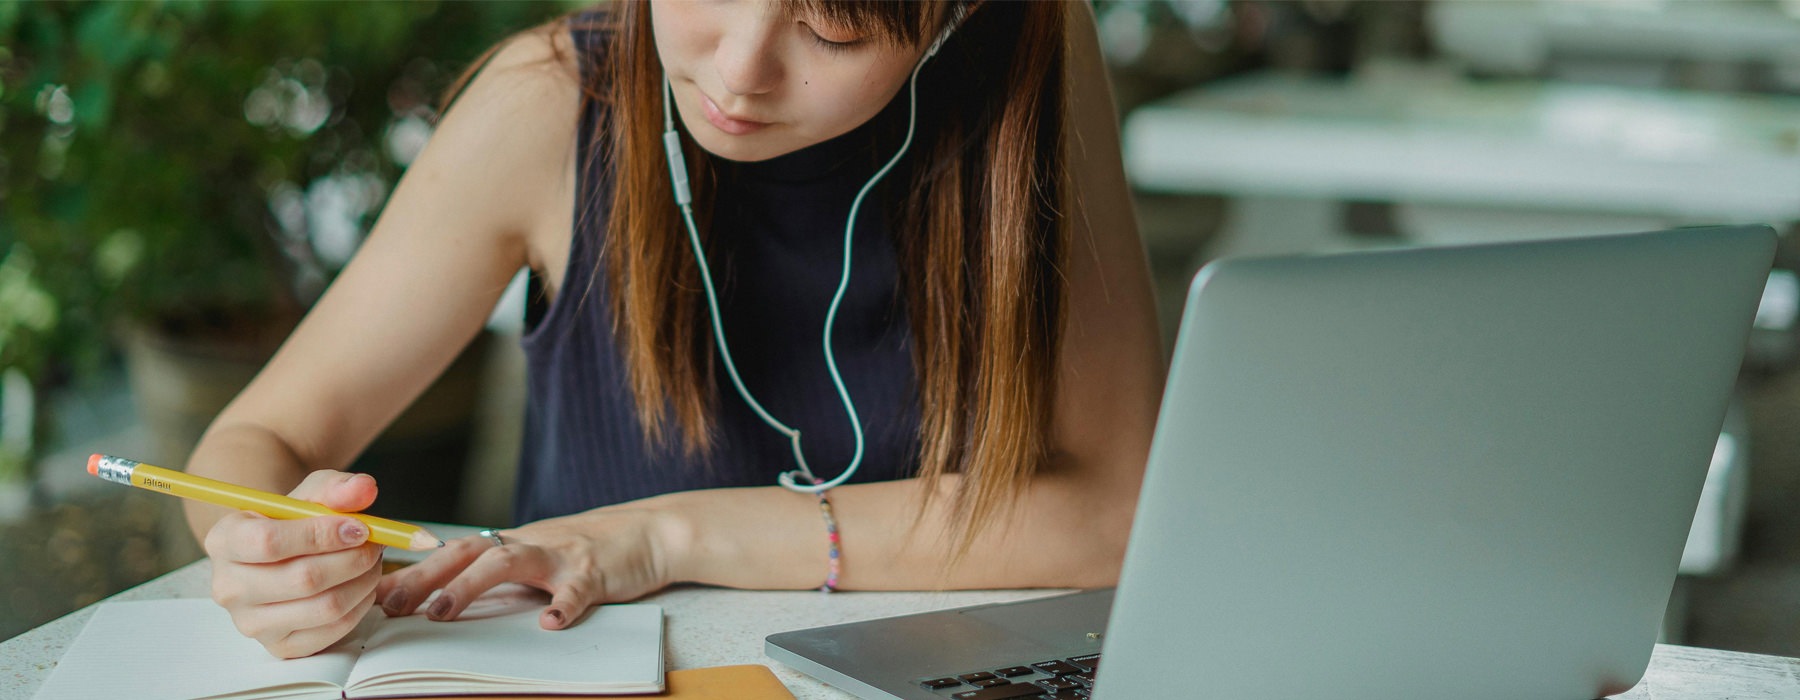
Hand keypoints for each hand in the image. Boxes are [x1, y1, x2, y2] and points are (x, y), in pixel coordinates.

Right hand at [204, 470, 383, 658]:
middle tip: (375, 544)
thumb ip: (336, 488)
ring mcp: (251, 622)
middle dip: (353, 559)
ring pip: (324, 607)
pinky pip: (333, 630)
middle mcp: (228, 587)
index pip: (269, 541)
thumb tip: (364, 489)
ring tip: (372, 562)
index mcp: (224, 541)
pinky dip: (360, 606)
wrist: (281, 555)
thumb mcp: (311, 494)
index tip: (359, 527)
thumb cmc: (293, 521)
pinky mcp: (279, 646)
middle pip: (303, 579)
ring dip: (363, 582)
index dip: (322, 534)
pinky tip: (362, 585)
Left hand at [375, 506, 676, 629]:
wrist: (653, 532)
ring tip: (443, 613)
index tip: (380, 594)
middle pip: (469, 552)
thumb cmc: (594, 550)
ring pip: (509, 562)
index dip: (417, 570)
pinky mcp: (596, 572)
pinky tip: (550, 625)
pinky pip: (577, 591)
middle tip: (392, 606)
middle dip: (426, 577)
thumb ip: (506, 572)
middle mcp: (532, 543)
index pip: (456, 551)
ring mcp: (562, 556)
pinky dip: (563, 607)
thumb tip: (453, 597)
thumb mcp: (544, 556)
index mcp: (516, 542)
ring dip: (470, 586)